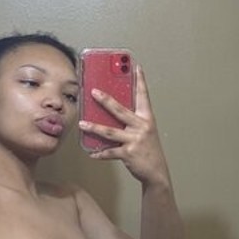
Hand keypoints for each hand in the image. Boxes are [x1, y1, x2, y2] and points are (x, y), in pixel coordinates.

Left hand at [77, 64, 171, 188]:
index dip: (140, 81)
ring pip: (110, 131)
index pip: (143, 96)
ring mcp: (135, 140)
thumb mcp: (145, 131)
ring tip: (82, 123)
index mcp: (147, 118)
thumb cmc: (149, 150)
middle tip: (94, 92)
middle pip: (120, 110)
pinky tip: (91, 153)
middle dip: (106, 100)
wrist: (156, 172)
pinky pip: (110, 152)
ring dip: (93, 127)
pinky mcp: (128, 153)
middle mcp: (142, 127)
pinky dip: (99, 153)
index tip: (136, 67)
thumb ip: (132, 121)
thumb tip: (111, 111)